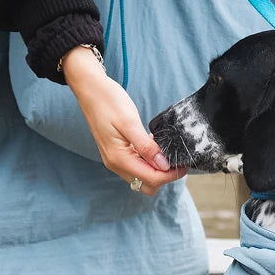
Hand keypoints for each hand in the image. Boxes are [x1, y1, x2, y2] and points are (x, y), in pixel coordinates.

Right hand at [61, 47, 186, 194]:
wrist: (90, 90)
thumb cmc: (108, 101)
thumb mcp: (130, 122)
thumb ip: (146, 147)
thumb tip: (164, 165)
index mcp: (119, 158)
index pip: (151, 179)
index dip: (170, 175)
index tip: (184, 163)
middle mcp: (116, 164)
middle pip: (147, 184)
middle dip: (164, 176)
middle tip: (177, 158)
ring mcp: (115, 159)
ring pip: (142, 177)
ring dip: (157, 170)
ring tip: (168, 151)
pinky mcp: (117, 153)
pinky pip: (137, 166)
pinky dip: (149, 162)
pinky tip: (155, 147)